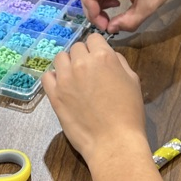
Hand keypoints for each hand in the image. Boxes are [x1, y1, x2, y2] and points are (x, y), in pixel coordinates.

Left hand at [42, 33, 146, 165]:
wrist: (114, 142)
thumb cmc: (129, 113)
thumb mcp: (132, 81)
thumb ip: (119, 62)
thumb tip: (108, 55)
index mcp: (103, 57)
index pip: (93, 38)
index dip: (97, 48)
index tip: (99, 59)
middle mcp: (81, 63)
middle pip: (76, 47)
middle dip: (83, 56)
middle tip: (89, 73)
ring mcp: (65, 78)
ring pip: (60, 58)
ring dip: (68, 64)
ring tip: (75, 79)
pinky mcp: (54, 94)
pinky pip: (47, 76)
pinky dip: (54, 78)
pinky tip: (63, 87)